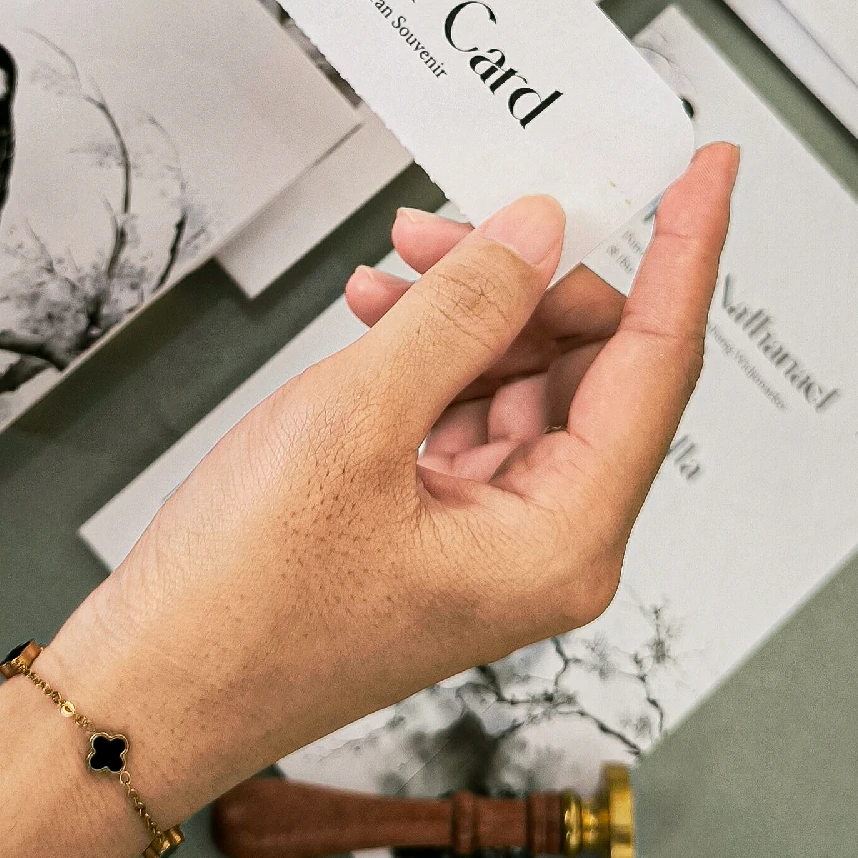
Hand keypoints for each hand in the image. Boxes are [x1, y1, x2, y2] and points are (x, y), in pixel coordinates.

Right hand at [52, 143, 737, 822]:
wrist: (149, 687)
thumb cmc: (244, 602)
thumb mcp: (356, 421)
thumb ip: (461, 312)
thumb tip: (539, 233)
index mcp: (563, 540)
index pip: (658, 362)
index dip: (687, 252)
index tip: (709, 169)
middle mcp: (547, 542)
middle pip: (586, 361)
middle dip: (519, 278)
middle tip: (444, 228)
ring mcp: (494, 533)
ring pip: (520, 374)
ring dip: (461, 310)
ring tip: (384, 276)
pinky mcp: (441, 522)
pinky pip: (467, 405)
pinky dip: (428, 352)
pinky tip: (374, 317)